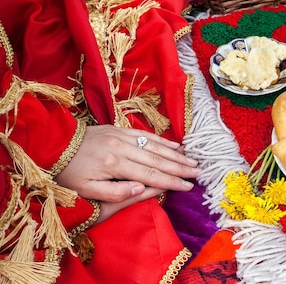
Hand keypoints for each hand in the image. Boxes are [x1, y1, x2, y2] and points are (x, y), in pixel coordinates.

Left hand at [55, 125, 200, 204]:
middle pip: (157, 159)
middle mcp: (122, 147)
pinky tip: (176, 144)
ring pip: (155, 145)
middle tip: (198, 173)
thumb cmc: (68, 173)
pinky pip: (146, 134)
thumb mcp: (86, 190)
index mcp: (115, 164)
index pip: (151, 174)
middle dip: (180, 167)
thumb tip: (143, 188)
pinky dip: (163, 140)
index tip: (188, 187)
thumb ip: (116, 192)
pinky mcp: (118, 129)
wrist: (52, 144)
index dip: (172, 182)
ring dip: (176, 154)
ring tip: (192, 160)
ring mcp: (121, 135)